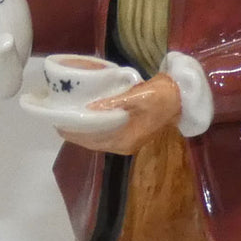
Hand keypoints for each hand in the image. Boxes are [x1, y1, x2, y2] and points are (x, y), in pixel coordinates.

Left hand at [56, 74, 181, 154]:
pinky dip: (95, 128)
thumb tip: (91, 107)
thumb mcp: (138, 96)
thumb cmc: (162, 96)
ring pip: (99, 139)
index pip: (92, 140)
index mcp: (125, 139)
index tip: (58, 124)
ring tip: (70, 119)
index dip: (74, 133)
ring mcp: (128, 140)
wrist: (182, 96)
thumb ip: (114, 103)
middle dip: (76, 133)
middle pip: (93, 142)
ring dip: (84, 131)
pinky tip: (88, 118)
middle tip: (59, 120)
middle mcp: (124, 144)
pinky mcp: (131, 133)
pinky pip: (106, 134)